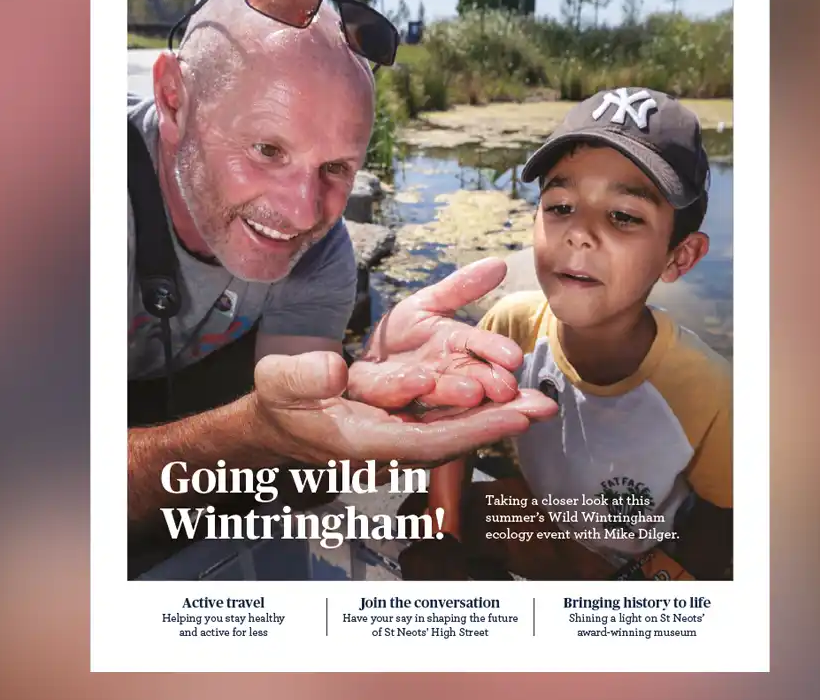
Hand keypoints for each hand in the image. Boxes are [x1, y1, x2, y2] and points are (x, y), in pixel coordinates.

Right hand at [249, 352, 549, 467]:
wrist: (277, 422)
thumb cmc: (279, 402)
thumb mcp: (281, 382)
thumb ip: (306, 376)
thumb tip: (337, 368)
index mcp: (363, 444)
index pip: (427, 441)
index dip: (471, 429)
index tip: (511, 416)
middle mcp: (390, 450)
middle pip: (453, 439)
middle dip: (498, 424)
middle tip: (542, 407)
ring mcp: (400, 443)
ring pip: (456, 432)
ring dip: (497, 418)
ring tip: (539, 402)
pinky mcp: (405, 430)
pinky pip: (448, 423)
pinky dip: (480, 412)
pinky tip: (510, 399)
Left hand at [349, 257, 533, 411]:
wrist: (367, 358)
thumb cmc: (403, 333)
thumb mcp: (429, 303)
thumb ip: (461, 287)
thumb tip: (500, 263)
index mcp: (457, 348)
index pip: (482, 347)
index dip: (496, 352)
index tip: (514, 357)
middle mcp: (445, 373)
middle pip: (472, 378)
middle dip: (489, 383)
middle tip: (506, 387)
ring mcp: (418, 389)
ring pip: (441, 393)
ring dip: (456, 392)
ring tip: (473, 392)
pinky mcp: (387, 396)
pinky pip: (397, 394)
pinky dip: (409, 389)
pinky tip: (422, 382)